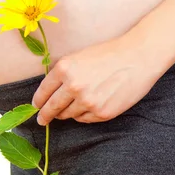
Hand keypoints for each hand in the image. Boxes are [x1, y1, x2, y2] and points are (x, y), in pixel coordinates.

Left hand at [31, 35, 162, 124]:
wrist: (138, 57)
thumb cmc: (110, 54)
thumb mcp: (80, 57)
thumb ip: (64, 73)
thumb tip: (50, 92)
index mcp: (65, 68)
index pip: (43, 92)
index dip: (38, 102)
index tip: (36, 107)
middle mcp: (73, 86)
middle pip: (52, 107)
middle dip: (45, 115)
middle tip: (42, 120)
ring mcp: (87, 101)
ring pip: (68, 115)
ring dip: (67, 113)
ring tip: (70, 109)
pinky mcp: (102, 113)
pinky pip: (84, 119)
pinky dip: (83, 114)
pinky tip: (90, 106)